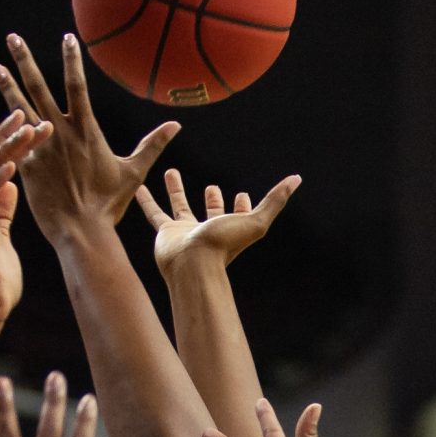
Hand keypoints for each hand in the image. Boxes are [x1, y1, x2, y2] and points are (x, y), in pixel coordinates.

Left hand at [0, 33, 179, 239]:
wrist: (82, 230)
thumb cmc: (109, 203)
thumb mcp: (134, 172)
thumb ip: (152, 145)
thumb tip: (175, 125)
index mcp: (85, 130)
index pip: (78, 86)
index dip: (72, 60)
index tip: (67, 37)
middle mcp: (59, 133)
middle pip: (38, 88)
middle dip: (25, 62)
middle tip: (13, 38)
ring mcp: (40, 149)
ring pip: (19, 111)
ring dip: (6, 87)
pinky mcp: (27, 167)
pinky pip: (8, 145)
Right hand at [134, 167, 300, 275]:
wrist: (192, 265)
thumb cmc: (224, 246)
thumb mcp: (256, 221)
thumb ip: (275, 200)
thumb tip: (296, 179)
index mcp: (229, 231)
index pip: (238, 216)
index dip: (242, 206)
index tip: (242, 194)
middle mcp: (208, 233)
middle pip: (211, 214)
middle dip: (213, 201)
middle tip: (212, 187)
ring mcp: (185, 233)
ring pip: (180, 207)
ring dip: (176, 190)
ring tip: (171, 172)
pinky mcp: (165, 233)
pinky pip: (154, 213)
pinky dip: (147, 200)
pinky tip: (139, 187)